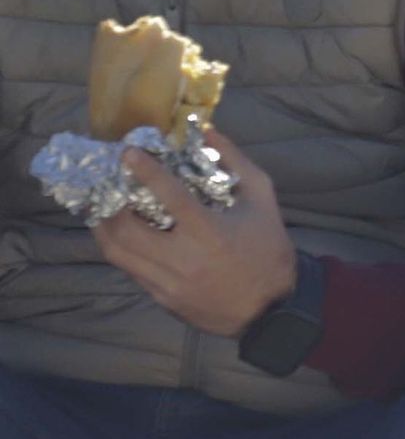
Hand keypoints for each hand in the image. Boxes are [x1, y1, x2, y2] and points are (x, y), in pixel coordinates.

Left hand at [93, 130, 296, 337]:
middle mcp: (181, 258)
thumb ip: (234, 159)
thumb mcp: (261, 195)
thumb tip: (207, 131)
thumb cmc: (267, 246)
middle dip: (109, 205)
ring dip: (105, 229)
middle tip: (107, 183)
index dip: (145, 172)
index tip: (127, 153)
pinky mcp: (162, 298)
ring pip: (119, 255)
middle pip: (127, 232)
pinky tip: (122, 235)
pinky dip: (121, 249)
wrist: (268, 307)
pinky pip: (131, 270)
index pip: (169, 195)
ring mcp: (167, 282)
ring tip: (102, 208)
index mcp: (207, 231)